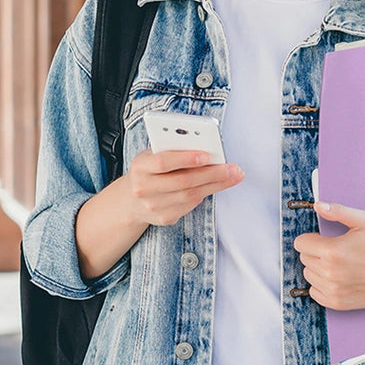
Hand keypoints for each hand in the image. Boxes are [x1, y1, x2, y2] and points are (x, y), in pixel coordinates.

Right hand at [125, 149, 243, 226]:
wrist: (131, 200)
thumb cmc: (149, 169)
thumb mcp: (153, 154)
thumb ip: (173, 149)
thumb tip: (206, 146)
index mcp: (140, 166)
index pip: (163, 162)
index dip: (186, 158)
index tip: (207, 155)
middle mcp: (143, 188)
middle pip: (183, 181)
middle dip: (212, 173)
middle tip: (233, 168)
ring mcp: (153, 206)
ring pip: (190, 195)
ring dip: (216, 185)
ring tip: (233, 176)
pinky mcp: (163, 218)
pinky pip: (190, 206)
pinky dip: (206, 194)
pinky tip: (217, 185)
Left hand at [293, 202, 364, 310]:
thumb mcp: (363, 220)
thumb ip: (337, 211)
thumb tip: (318, 205)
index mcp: (333, 251)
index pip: (300, 243)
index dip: (310, 237)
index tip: (321, 238)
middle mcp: (330, 273)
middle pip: (304, 258)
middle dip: (314, 251)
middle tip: (333, 249)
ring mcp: (334, 290)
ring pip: (308, 275)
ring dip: (317, 267)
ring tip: (337, 263)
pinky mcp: (338, 303)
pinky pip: (315, 293)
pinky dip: (321, 284)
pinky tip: (336, 277)